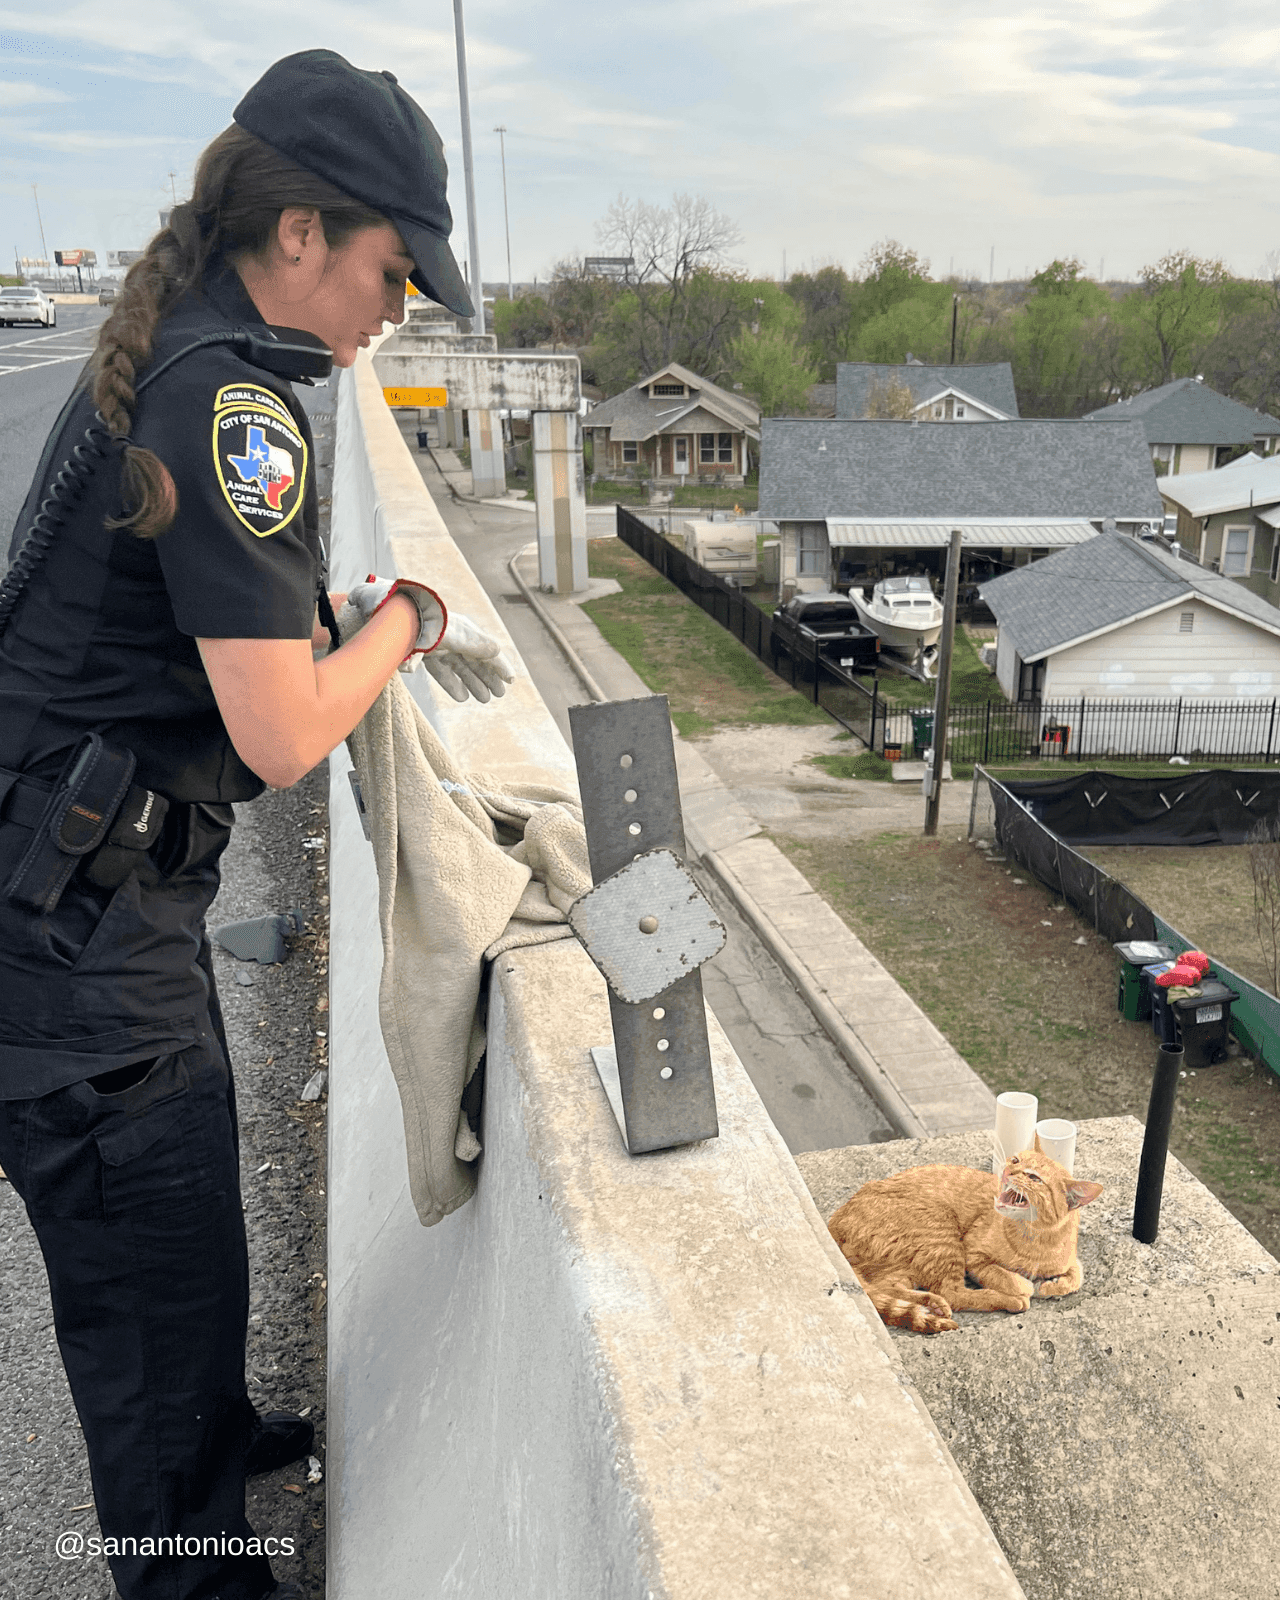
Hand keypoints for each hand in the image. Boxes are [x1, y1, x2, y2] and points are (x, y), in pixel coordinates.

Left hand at [346, 575, 513, 702]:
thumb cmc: (426, 620)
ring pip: (460, 667)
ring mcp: (437, 644)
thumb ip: (476, 644)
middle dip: (488, 678)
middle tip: (498, 694)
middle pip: (475, 661)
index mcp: (464, 631)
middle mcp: (453, 637)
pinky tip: (461, 696)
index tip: (510, 680)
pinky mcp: (422, 650)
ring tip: (484, 699)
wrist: (395, 611)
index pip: (487, 651)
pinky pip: (442, 670)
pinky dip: (451, 683)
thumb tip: (497, 651)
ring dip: (473, 682)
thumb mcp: (455, 634)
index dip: (499, 666)